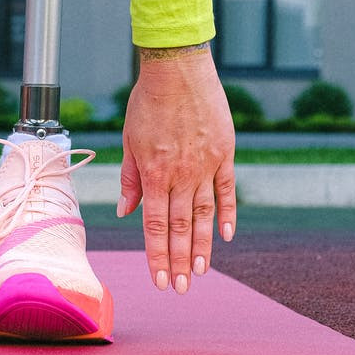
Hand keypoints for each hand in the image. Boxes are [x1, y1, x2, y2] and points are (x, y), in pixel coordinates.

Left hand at [117, 44, 236, 292]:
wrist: (178, 67)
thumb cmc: (147, 100)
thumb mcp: (129, 139)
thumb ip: (130, 178)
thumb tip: (126, 212)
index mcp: (153, 173)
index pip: (154, 225)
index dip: (157, 255)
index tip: (160, 279)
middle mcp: (181, 174)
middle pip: (180, 226)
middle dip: (180, 260)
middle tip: (182, 287)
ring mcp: (206, 164)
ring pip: (204, 214)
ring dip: (202, 246)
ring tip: (201, 271)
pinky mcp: (224, 152)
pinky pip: (227, 190)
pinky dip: (227, 214)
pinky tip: (226, 237)